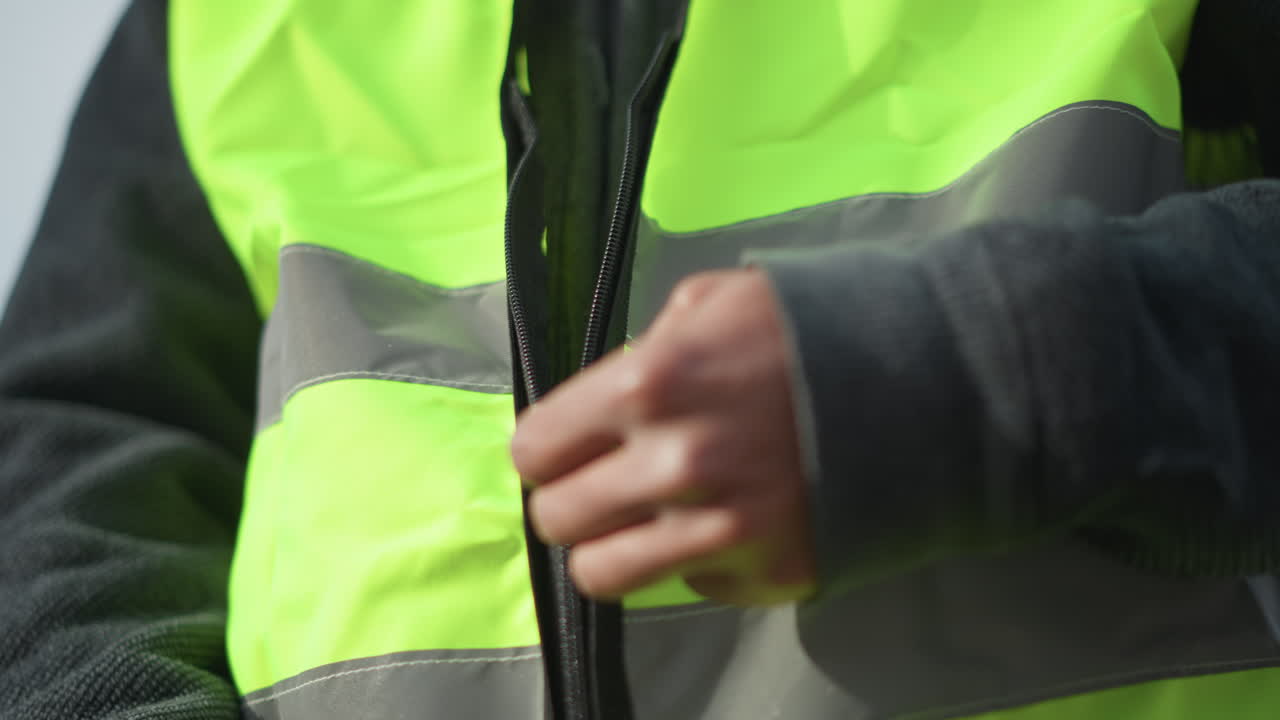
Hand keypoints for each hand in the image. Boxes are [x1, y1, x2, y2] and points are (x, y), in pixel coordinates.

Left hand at [511, 269, 815, 605]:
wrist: (923, 380)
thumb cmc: (809, 327)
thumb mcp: (714, 300)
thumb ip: (645, 348)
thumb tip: (603, 396)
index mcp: (648, 386)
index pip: (534, 450)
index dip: (545, 449)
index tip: (564, 448)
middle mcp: (673, 467)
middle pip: (557, 519)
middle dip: (570, 499)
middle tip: (602, 484)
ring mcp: (720, 531)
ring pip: (603, 574)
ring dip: (611, 546)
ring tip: (639, 523)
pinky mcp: (763, 573)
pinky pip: (687, 585)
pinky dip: (693, 560)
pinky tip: (724, 522)